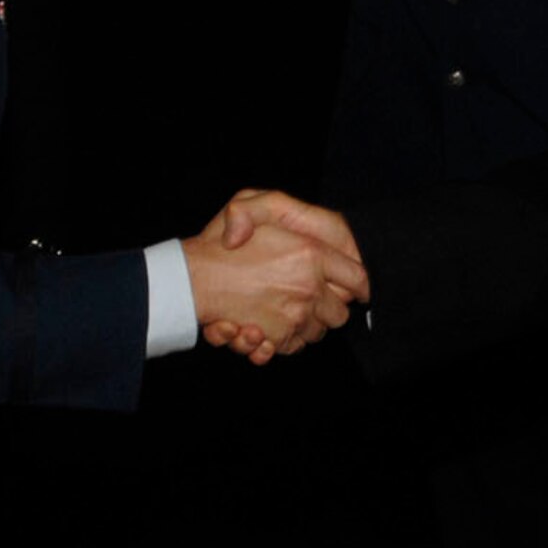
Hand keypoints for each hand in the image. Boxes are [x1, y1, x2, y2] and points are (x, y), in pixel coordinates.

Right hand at [183, 192, 368, 363]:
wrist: (188, 279)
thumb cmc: (217, 241)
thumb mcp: (246, 202)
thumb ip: (272, 205)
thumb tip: (307, 237)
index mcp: (310, 253)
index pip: (358, 277)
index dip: (358, 283)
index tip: (356, 288)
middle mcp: (308, 287)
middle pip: (340, 311)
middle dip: (329, 308)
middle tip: (311, 299)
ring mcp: (294, 316)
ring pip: (319, 331)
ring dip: (307, 325)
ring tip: (284, 312)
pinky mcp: (277, 338)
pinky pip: (296, 346)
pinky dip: (287, 341)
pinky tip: (268, 329)